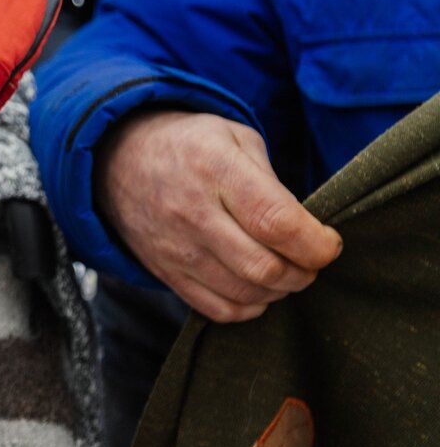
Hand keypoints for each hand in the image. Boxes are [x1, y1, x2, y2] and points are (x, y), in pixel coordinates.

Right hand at [94, 111, 342, 322]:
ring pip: (244, 294)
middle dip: (304, 272)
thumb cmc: (190, 146)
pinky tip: (256, 288)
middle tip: (310, 259)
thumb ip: (273, 182)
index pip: (276, 222)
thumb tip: (306, 231)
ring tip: (285, 270)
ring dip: (279, 290)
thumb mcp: (234, 137)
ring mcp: (174, 247)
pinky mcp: (164, 272)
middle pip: (264, 267)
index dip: (315, 243)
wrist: (117, 160)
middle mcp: (191, 212)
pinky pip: (216, 309)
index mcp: (214, 168)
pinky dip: (248, 307)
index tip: (328, 242)